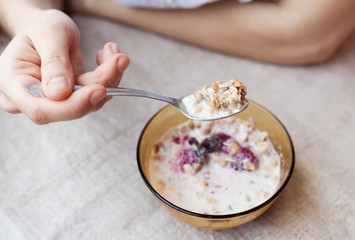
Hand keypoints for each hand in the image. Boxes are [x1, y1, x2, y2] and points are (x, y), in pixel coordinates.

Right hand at [0, 9, 128, 123]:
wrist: (47, 29)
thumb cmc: (41, 27)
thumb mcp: (47, 33)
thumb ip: (53, 61)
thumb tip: (60, 92)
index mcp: (13, 84)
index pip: (41, 109)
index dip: (72, 105)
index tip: (100, 89)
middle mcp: (31, 99)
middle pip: (68, 108)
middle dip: (99, 85)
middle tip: (120, 60)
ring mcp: (53, 102)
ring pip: (88, 102)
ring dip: (108, 78)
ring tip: (115, 53)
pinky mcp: (71, 100)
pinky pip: (95, 96)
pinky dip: (108, 77)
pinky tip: (109, 56)